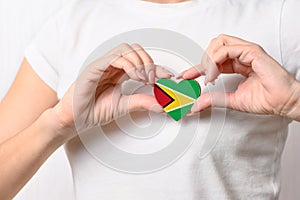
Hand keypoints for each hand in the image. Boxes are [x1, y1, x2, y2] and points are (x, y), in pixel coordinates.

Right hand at [52, 43, 172, 138]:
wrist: (74, 120)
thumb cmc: (93, 111)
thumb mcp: (124, 106)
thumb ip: (142, 102)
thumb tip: (162, 104)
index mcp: (118, 73)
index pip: (141, 62)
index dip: (157, 67)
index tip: (168, 77)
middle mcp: (112, 66)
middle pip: (135, 50)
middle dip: (149, 62)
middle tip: (155, 78)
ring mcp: (103, 65)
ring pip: (126, 49)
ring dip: (140, 62)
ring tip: (145, 79)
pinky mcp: (95, 67)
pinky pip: (115, 57)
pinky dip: (129, 65)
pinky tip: (135, 77)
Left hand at [180, 34, 299, 119]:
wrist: (283, 102)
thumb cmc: (265, 99)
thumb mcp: (232, 100)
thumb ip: (213, 99)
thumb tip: (196, 104)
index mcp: (237, 63)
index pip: (212, 60)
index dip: (196, 67)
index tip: (185, 76)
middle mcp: (241, 55)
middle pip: (213, 45)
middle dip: (202, 61)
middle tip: (199, 76)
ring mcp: (247, 51)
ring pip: (218, 42)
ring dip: (208, 60)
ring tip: (209, 77)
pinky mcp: (252, 52)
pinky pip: (226, 49)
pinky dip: (216, 61)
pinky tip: (214, 75)